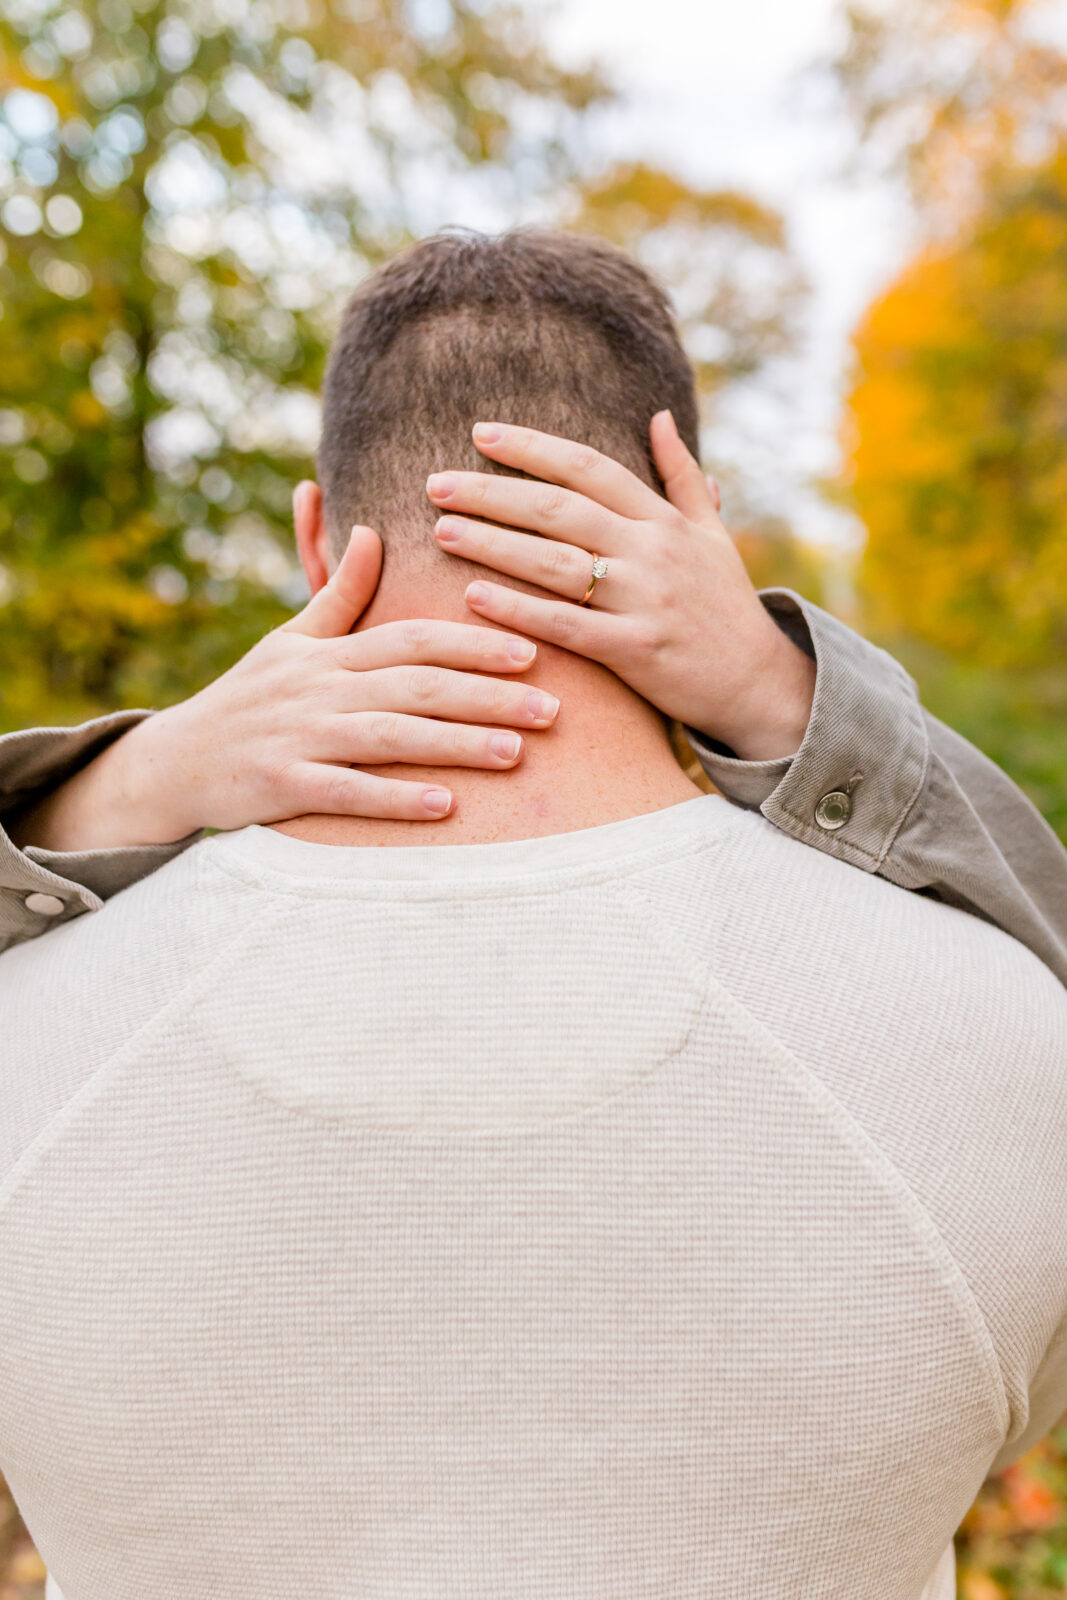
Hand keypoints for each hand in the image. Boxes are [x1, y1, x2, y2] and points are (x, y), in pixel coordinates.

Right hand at [13, 526, 559, 851]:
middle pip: (416, 685)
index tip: (532, 649)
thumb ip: (339, 592)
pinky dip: (395, 797)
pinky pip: (347, 791)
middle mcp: (320, 689)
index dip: (472, 642)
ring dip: (456, 744)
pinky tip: (444, 806)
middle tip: (552, 707)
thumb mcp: (291, 640)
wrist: (176, 761)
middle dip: (487, 694)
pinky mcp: (284, 786)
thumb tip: (371, 529)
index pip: (412, 638)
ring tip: (516, 752)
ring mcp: (301, 736)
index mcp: (330, 653)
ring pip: (391, 736)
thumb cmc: (249, 699)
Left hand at [426, 413, 815, 761]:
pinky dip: (518, 609)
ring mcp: (644, 600)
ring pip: (555, 562)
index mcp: (664, 520)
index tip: (480, 433)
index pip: (589, 467)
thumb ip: (682, 477)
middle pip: (559, 509)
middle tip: (435, 483)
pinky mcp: (635, 650)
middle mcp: (653, 551)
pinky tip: (473, 597)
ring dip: (493, 544)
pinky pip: (566, 625)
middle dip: (492, 492)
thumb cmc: (726, 607)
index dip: (533, 447)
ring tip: (442, 530)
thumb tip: (660, 417)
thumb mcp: (713, 534)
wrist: (759, 683)